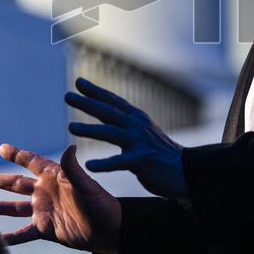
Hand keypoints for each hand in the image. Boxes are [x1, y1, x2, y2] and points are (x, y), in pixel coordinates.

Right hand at [0, 143, 121, 253]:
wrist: (109, 230)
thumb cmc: (101, 204)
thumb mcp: (86, 187)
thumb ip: (73, 170)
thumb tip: (70, 147)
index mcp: (55, 176)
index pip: (32, 162)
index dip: (17, 155)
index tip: (2, 148)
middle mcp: (46, 191)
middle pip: (17, 183)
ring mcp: (45, 210)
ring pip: (16, 207)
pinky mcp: (46, 229)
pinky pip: (25, 233)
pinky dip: (11, 238)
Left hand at [65, 77, 187, 198]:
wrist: (186, 170)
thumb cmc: (160, 154)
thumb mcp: (142, 133)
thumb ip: (125, 125)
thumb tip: (108, 115)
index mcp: (137, 119)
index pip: (114, 101)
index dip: (96, 91)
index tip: (78, 82)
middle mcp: (137, 126)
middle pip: (109, 112)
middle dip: (87, 103)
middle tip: (67, 96)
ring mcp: (140, 142)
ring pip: (111, 133)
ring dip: (90, 129)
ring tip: (71, 127)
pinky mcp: (143, 160)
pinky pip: (121, 161)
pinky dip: (105, 163)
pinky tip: (90, 165)